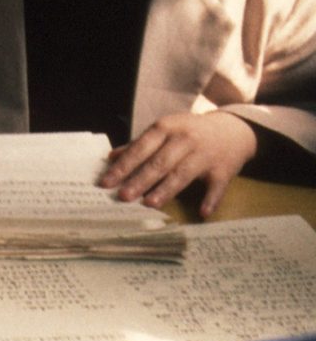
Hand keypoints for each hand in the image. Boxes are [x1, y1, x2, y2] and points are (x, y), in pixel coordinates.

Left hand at [101, 111, 258, 214]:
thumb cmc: (189, 132)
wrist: (233, 129)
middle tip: (123, 197)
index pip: (140, 148)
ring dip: (166, 190)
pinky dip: (211, 199)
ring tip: (149, 204)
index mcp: (166, 127)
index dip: (123, 166)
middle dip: (140, 180)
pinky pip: (217, 186)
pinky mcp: (224, 169)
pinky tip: (202, 212)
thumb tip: (110, 158)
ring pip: (183, 174)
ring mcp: (206, 154)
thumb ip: (138, 144)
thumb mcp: (164, 130)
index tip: (106, 183)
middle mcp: (185, 139)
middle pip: (160, 163)